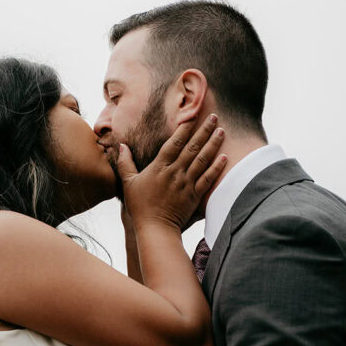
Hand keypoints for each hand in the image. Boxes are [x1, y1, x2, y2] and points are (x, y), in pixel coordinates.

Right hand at [118, 115, 226, 232]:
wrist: (155, 228)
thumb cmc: (140, 206)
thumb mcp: (128, 183)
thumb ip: (125, 163)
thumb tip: (121, 146)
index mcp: (159, 167)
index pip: (175, 142)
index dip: (185, 128)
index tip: (193, 116)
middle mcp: (175, 172)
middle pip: (193, 147)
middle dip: (204, 130)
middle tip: (214, 117)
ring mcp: (187, 183)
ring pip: (203, 159)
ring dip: (213, 144)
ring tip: (222, 131)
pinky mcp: (195, 195)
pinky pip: (208, 178)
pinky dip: (217, 167)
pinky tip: (224, 157)